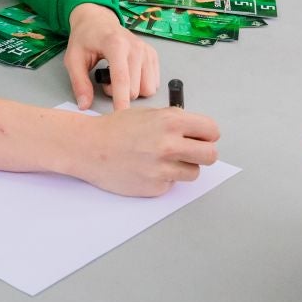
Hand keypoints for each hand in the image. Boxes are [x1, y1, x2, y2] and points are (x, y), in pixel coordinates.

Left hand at [64, 2, 158, 110]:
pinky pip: (153, 83)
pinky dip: (141, 85)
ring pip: (147, 89)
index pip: (122, 79)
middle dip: (119, 94)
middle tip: (105, 81)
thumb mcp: (73, 59)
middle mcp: (135, 46)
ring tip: (118, 78)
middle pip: (134, 89)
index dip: (121, 101)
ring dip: (132, 91)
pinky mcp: (152, 55)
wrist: (98, 20)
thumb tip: (84, 105)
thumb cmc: (85, 39)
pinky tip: (129, 76)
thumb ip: (79, 83)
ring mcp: (146, 50)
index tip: (120, 117)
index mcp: (115, 44)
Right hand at [70, 107, 220, 196]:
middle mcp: (170, 145)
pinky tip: (148, 169)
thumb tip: (198, 132)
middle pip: (211, 155)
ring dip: (184, 167)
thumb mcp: (149, 114)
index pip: (212, 131)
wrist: (89, 148)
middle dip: (203, 153)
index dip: (207, 134)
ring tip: (164, 160)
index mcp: (171, 121)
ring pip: (194, 172)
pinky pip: (172, 184)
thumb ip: (175, 121)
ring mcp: (163, 169)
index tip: (201, 137)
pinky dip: (165, 178)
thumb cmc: (116, 129)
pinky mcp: (155, 187)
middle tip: (191, 152)